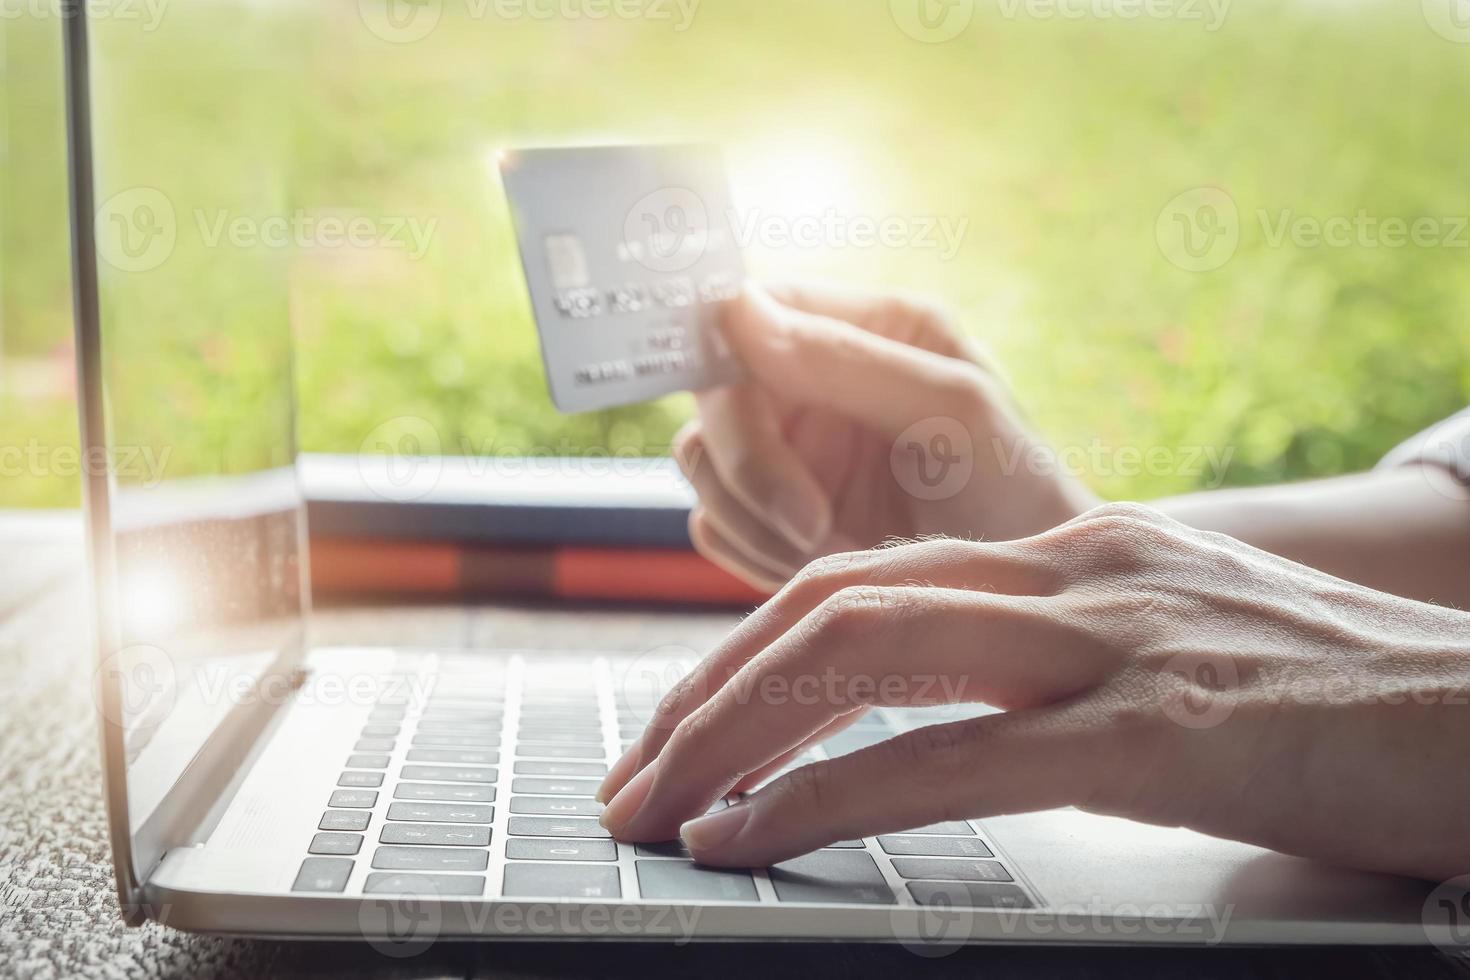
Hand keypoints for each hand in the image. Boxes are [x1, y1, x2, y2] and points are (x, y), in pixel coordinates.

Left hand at [598, 504, 1469, 881]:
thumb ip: (1062, 659)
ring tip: (659, 806)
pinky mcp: (1157, 734)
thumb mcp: (1173, 650)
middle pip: (835, 603)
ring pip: (867, 656)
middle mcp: (1076, 574)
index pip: (867, 577)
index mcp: (1074, 553)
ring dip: (737, 735)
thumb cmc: (1341, 698)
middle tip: (633, 772)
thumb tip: (957, 713)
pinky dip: (829, 801)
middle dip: (710, 691)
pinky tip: (756, 841)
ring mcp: (1113, 644)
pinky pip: (952, 759)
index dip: (753, 648)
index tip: (687, 721)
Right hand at [676, 283, 1099, 589]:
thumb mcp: (953, 411)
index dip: (729, 358)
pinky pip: (713, 527)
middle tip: (813, 524)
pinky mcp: (771, 518)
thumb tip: (738, 310)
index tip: (745, 414)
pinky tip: (821, 567)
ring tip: (840, 548)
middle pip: (713, 394)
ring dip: (757, 519)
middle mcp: (816, 380)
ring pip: (700, 465)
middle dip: (751, 465)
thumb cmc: (1018, 495)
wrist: (1021, 610)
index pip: (752, 310)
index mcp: (868, 327)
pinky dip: (755, 555)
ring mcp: (789, 451)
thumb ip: (846, 357)